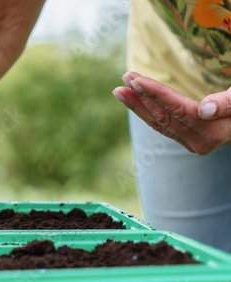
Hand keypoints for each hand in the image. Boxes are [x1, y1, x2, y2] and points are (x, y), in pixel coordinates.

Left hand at [112, 72, 230, 154]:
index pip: (179, 109)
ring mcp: (192, 144)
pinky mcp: (186, 141)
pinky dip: (145, 112)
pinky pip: (161, 126)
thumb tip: (203, 110)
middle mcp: (201, 142)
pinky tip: (133, 101)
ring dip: (137, 106)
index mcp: (214, 130)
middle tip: (125, 77)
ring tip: (120, 90)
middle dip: (141, 97)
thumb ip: (227, 103)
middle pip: (164, 117)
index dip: (156, 93)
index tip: (136, 80)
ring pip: (159, 123)